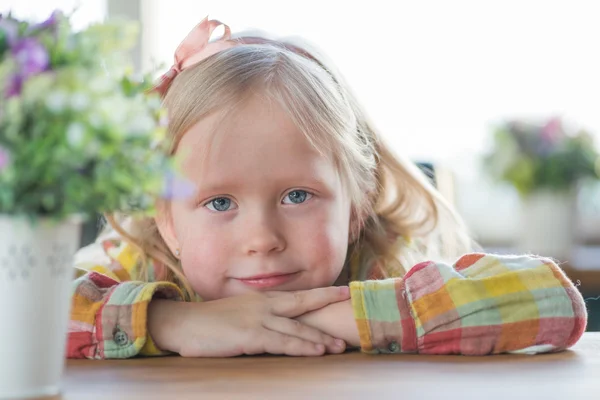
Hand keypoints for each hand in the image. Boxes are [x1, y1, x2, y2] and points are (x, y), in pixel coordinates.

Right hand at [148, 286, 349, 356]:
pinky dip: (302, 346)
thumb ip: (261, 317)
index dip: (321, 293)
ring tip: (339, 344)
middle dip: (328, 302)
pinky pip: (282, 342)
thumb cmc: (211, 322)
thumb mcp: (240, 314)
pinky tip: (316, 351)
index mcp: (263, 299)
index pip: (298, 296)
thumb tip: (279, 325)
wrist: (183, 323)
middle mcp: (264, 305)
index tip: (341, 291)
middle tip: (351, 302)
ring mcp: (258, 319)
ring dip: (320, 337)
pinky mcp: (250, 335)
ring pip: (296, 328)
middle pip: (303, 303)